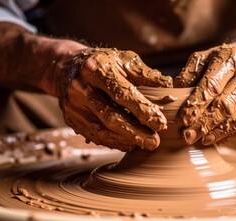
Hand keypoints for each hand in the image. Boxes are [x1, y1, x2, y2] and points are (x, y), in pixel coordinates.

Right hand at [57, 48, 172, 150]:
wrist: (66, 66)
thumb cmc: (103, 63)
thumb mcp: (123, 60)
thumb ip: (145, 74)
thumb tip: (168, 86)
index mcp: (96, 69)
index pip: (122, 93)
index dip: (142, 110)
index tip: (161, 123)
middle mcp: (81, 88)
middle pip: (110, 116)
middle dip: (135, 132)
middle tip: (155, 142)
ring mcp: (73, 105)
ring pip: (101, 130)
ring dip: (125, 140)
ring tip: (145, 145)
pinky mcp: (71, 119)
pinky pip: (94, 135)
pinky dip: (113, 142)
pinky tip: (129, 144)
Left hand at [174, 44, 235, 144]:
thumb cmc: (219, 63)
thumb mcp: (202, 60)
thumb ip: (188, 75)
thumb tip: (175, 95)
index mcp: (230, 58)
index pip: (212, 84)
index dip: (197, 103)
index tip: (183, 118)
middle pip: (224, 104)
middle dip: (204, 123)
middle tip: (187, 135)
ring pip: (235, 118)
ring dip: (214, 132)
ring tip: (198, 140)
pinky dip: (225, 136)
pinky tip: (211, 139)